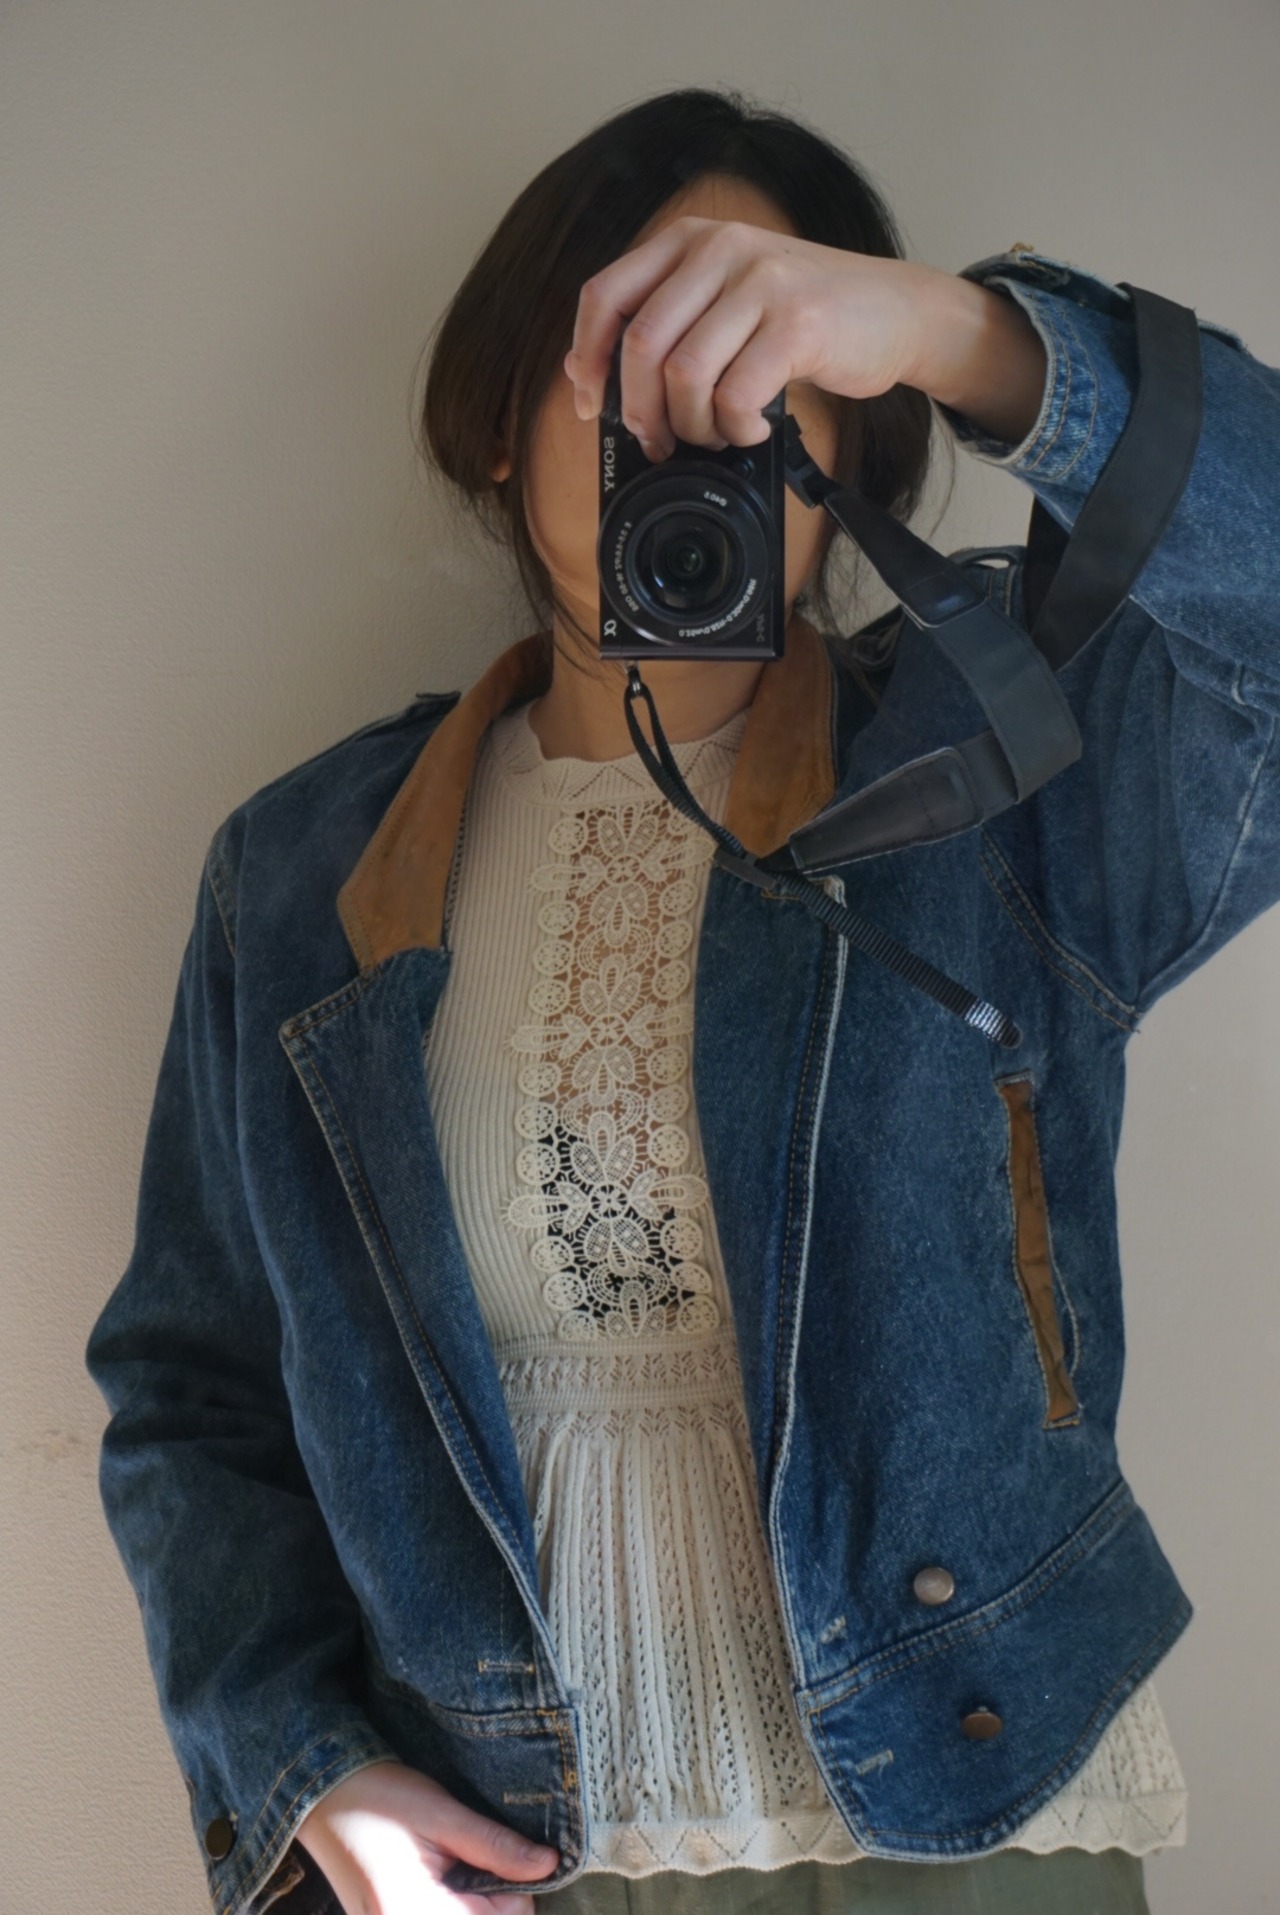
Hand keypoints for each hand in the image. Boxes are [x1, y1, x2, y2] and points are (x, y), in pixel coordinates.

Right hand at [293, 1759, 559, 1914]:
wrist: (320, 1794)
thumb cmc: (379, 1797)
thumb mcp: (442, 1813)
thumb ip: (495, 1847)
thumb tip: (550, 1866)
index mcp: (414, 1912)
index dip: (514, 1890)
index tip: (504, 1855)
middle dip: (493, 1901)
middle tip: (474, 1857)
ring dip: (473, 1902)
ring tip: (454, 1864)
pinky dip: (451, 1902)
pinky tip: (440, 1876)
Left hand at [564, 215, 1046, 454]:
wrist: (898, 310)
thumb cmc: (810, 316)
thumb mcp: (733, 296)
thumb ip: (677, 320)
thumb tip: (604, 384)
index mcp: (691, 240)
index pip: (605, 294)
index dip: (588, 357)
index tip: (591, 403)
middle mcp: (719, 249)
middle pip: (640, 344)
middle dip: (640, 410)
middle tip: (660, 440)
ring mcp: (760, 282)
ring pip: (683, 375)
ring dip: (692, 425)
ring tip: (715, 434)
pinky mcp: (796, 323)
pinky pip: (736, 395)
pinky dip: (736, 428)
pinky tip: (755, 427)